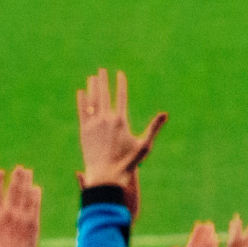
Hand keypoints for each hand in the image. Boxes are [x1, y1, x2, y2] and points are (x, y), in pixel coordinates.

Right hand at [0, 166, 42, 246]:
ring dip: (26, 182)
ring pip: (25, 194)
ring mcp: (22, 218)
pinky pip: (35, 205)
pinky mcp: (33, 224)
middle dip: (16, 177)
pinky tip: (36, 189)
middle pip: (13, 190)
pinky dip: (35, 196)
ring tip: (27, 172)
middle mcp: (9, 213)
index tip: (0, 172)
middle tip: (19, 168)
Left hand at [75, 68, 165, 204]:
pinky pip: (83, 112)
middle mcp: (106, 120)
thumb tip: (165, 114)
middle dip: (103, 81)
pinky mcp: (84, 132)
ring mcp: (93, 125)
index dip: (120, 83)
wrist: (106, 176)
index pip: (121, 96)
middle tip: (102, 70)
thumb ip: (154, 127)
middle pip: (104, 95)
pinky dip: (82, 101)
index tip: (119, 73)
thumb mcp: (144, 145)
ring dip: (92, 88)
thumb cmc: (128, 162)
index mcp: (121, 121)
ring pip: (92, 101)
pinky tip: (81, 93)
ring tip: (92, 78)